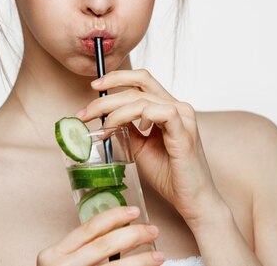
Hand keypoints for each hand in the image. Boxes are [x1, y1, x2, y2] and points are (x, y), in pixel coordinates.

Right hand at [36, 206, 163, 265]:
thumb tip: (120, 234)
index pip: (89, 229)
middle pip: (104, 246)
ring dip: (141, 261)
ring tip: (159, 256)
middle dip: (133, 235)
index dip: (114, 217)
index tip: (135, 211)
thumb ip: (80, 250)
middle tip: (152, 231)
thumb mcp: (62, 263)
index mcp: (55, 254)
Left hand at [76, 69, 225, 224]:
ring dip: (117, 111)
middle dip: (106, 98)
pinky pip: (162, 112)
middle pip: (138, 85)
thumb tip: (105, 118)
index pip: (141, 80)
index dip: (116, 78)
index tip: (94, 87)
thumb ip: (128, 129)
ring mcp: (183, 117)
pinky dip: (142, 116)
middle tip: (85, 113)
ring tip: (104, 127)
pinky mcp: (185, 131)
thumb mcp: (140, 147)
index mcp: (167, 107)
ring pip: (143, 99)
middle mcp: (177, 106)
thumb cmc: (169, 174)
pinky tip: (138, 129)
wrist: (191, 199)